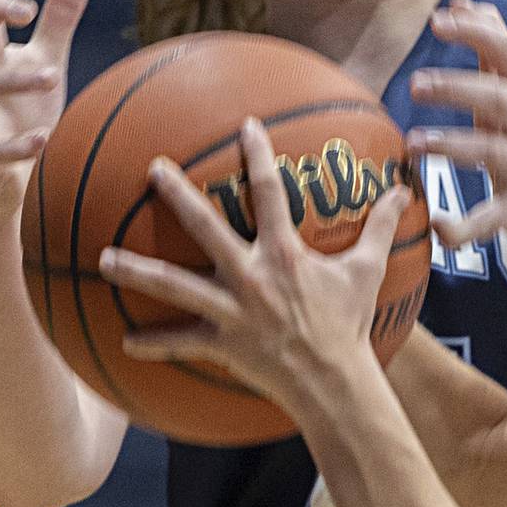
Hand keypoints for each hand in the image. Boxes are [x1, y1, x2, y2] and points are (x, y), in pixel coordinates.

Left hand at [99, 118, 410, 411]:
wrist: (333, 381)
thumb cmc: (349, 324)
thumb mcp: (367, 271)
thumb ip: (381, 227)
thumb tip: (404, 190)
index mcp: (284, 254)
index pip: (269, 193)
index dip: (258, 156)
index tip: (244, 125)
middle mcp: (250, 276)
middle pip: (205, 227)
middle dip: (177, 195)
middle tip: (152, 169)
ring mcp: (230, 310)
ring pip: (173, 285)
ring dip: (136, 270)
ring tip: (102, 256)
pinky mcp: (221, 343)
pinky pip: (179, 343)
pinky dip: (151, 344)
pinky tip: (124, 341)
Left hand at [409, 0, 506, 244]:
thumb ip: (490, 46)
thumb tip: (464, 2)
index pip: (505, 53)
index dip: (474, 35)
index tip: (437, 21)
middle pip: (498, 99)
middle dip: (457, 89)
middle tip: (414, 84)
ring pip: (493, 152)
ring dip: (452, 146)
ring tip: (413, 142)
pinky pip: (490, 218)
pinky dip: (464, 228)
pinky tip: (438, 227)